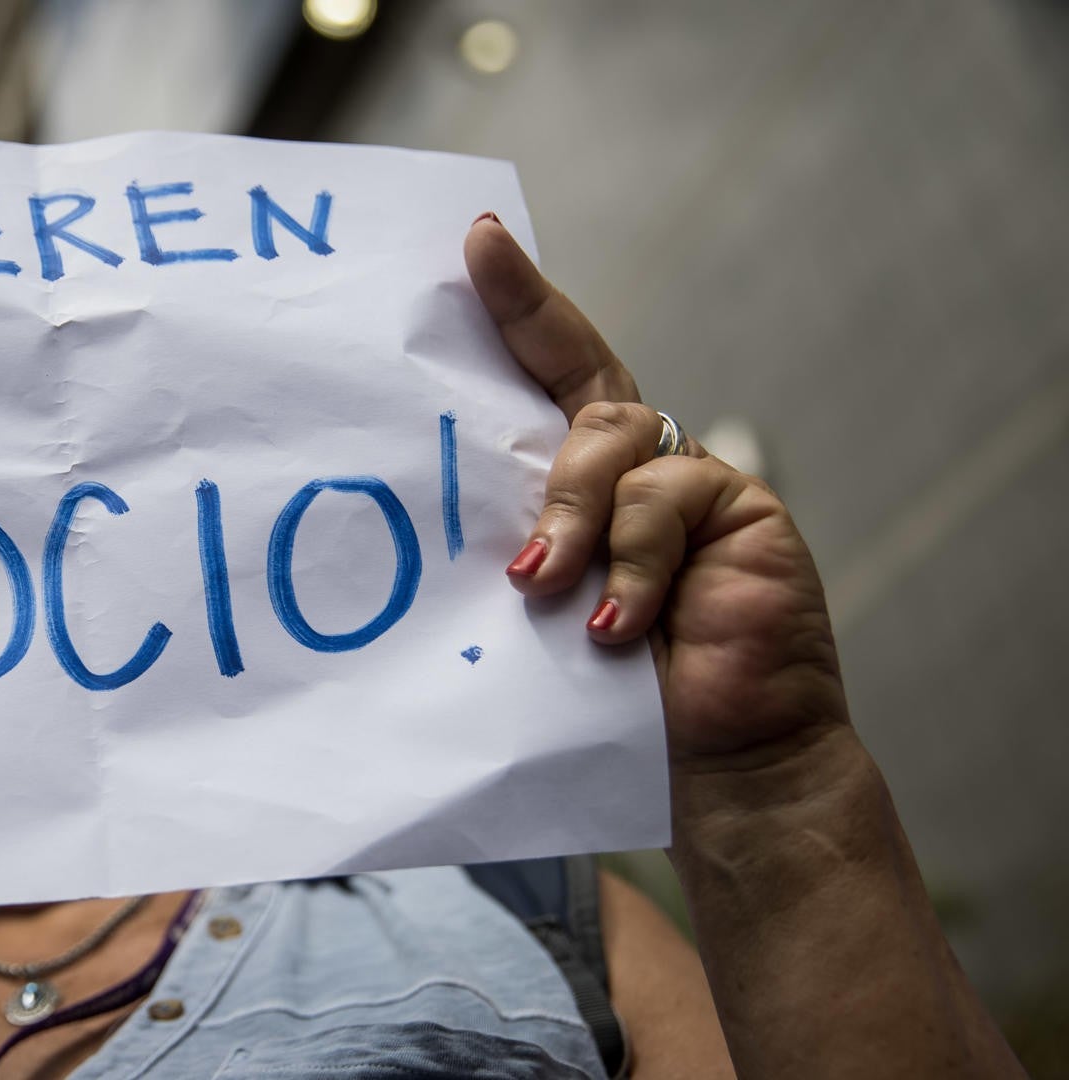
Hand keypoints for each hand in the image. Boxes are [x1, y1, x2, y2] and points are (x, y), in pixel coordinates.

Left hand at [464, 218, 846, 763]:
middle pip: (581, 401)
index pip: (548, 368)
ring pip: (613, 447)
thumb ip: (517, 548)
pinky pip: (666, 502)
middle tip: (501, 525)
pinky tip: (620, 624)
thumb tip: (458, 523)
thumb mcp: (538, 613)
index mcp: (580, 478)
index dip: (519, 301)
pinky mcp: (743, 507)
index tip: (480, 238)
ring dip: (573, 521)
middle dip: (532, 451)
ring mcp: (691, 481)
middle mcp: (635, 466)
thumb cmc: (607, 694)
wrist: (714, 765)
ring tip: (547, 592)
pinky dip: (631, 562)